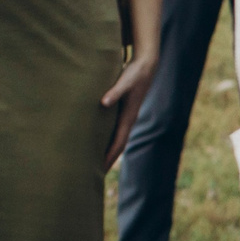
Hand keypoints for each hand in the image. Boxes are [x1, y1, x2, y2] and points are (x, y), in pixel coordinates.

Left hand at [100, 52, 159, 168]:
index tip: (99, 169)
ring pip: (116, 139)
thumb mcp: (124, 82)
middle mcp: (128, 121)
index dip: (108, 156)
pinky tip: (96, 142)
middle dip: (107, 160)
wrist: (145, 66)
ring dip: (107, 151)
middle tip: (93, 174)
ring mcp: (125, 117)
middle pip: (117, 146)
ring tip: (94, 163)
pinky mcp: (122, 111)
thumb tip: (104, 103)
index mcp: (128, 117)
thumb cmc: (134, 74)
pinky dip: (107, 139)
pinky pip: (114, 131)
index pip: (118, 143)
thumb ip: (114, 92)